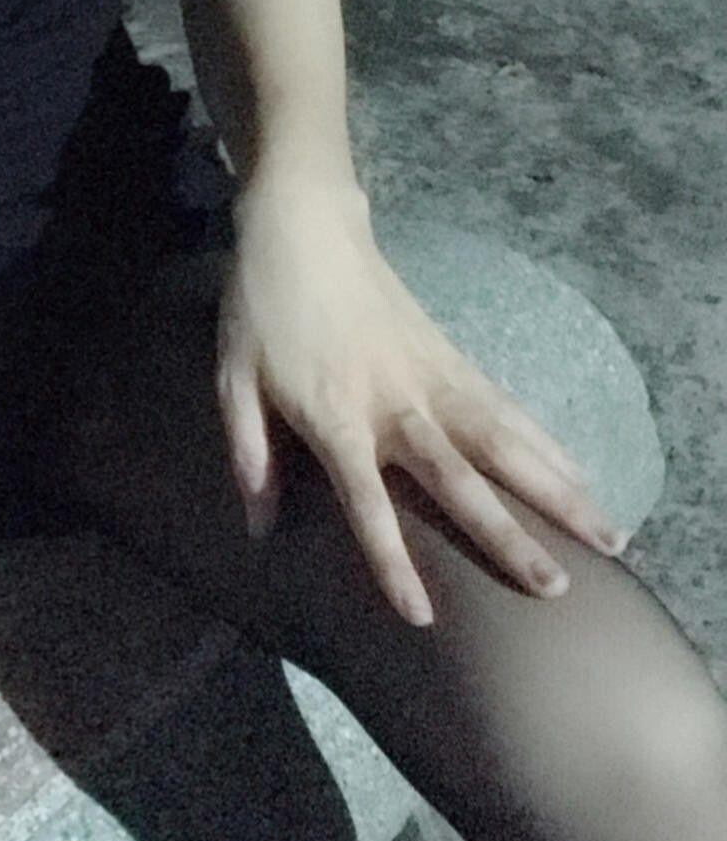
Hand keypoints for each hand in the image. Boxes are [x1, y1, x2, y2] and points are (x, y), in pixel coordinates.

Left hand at [215, 178, 631, 627]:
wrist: (303, 224)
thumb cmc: (260, 306)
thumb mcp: (231, 378)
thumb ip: (248, 452)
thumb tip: (259, 527)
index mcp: (334, 416)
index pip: (366, 502)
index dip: (391, 559)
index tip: (424, 616)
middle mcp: (394, 402)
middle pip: (458, 477)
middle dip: (507, 534)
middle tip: (555, 587)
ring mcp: (430, 376)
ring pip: (503, 440)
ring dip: (556, 488)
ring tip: (608, 537)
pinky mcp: (450, 354)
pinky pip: (506, 406)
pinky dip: (547, 442)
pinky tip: (579, 474)